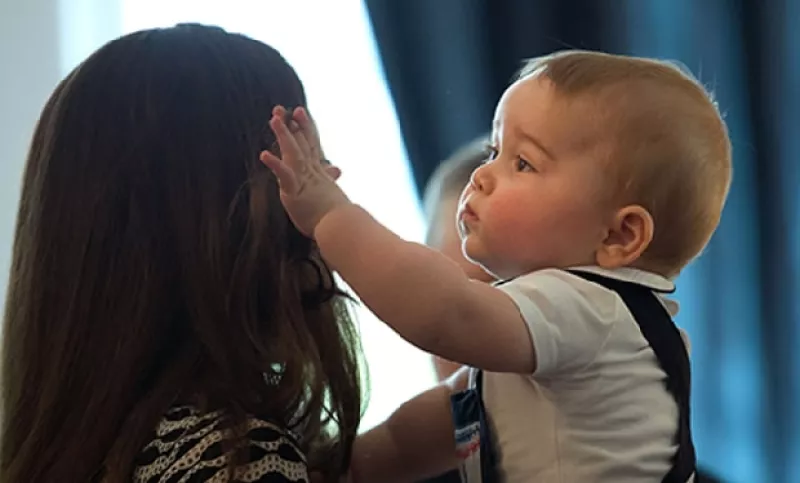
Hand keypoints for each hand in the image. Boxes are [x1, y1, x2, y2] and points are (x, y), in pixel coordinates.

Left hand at [260, 105, 348, 236]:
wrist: (341, 227)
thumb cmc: (336, 216)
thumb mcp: (330, 193)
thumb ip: (329, 179)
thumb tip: (336, 169)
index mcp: (317, 174)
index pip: (310, 146)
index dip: (305, 128)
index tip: (299, 112)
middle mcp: (311, 173)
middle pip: (301, 144)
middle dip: (292, 125)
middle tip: (282, 108)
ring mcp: (303, 180)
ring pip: (293, 153)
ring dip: (283, 135)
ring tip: (274, 118)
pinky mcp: (295, 192)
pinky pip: (284, 175)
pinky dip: (274, 164)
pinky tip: (263, 154)